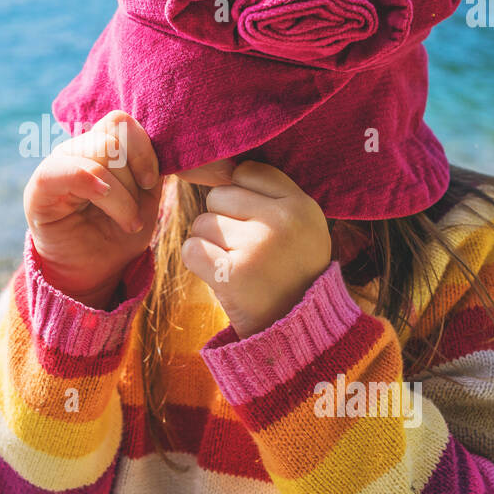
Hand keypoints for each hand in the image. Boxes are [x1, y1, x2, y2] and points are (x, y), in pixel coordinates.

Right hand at [24, 111, 161, 308]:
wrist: (92, 273)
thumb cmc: (117, 235)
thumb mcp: (145, 200)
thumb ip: (150, 169)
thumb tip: (163, 144)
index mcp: (100, 147)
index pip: (121, 123)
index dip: (143, 150)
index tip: (151, 183)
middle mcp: (76, 150)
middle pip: (113, 137)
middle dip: (133, 179)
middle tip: (136, 213)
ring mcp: (57, 165)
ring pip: (99, 154)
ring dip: (122, 196)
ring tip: (127, 223)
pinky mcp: (40, 187)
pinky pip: (69, 170)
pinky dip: (94, 184)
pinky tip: (103, 202)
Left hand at [179, 160, 331, 338]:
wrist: (298, 330)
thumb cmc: (290, 270)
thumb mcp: (300, 225)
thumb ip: (269, 193)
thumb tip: (217, 163)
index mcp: (302, 205)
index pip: (247, 172)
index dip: (241, 196)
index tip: (253, 222)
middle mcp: (282, 222)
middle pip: (218, 197)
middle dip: (222, 221)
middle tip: (245, 250)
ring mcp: (256, 247)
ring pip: (202, 222)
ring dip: (209, 243)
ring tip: (236, 264)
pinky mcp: (231, 275)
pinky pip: (191, 249)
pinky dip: (198, 262)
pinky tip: (220, 275)